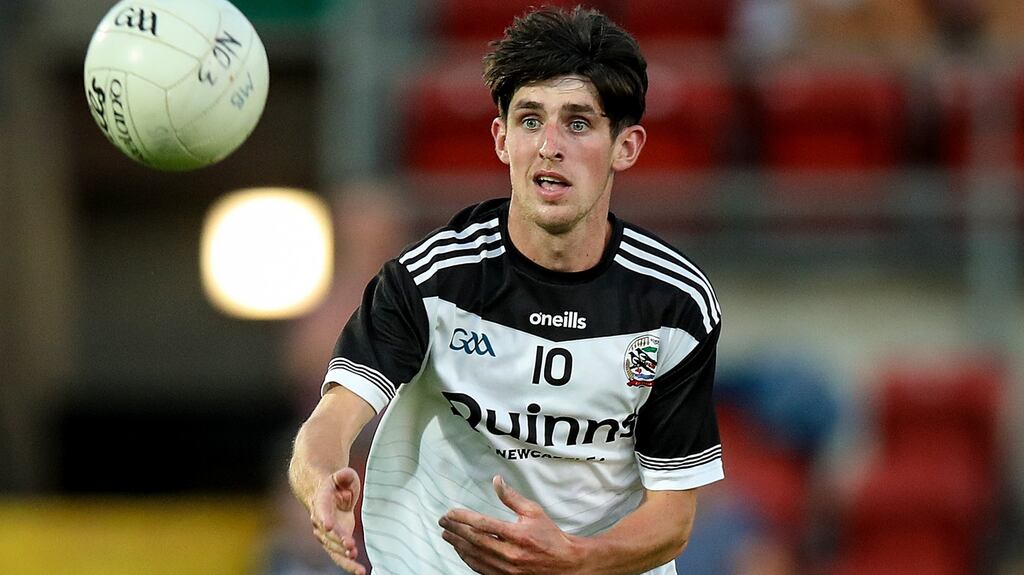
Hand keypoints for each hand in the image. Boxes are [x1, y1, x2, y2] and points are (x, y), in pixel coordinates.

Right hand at [310, 467, 365, 574]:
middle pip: (327, 532)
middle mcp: (319, 519)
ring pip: (332, 547)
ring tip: (355, 559)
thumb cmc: (337, 484)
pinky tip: (360, 572)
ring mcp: (325, 533)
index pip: (321, 509)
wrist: (323, 493)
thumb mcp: (342, 475)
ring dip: (343, 555)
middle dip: (338, 540)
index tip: (328, 526)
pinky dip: (348, 564)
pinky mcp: (334, 542)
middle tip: (350, 546)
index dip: (324, 517)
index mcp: (321, 500)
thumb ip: (344, 475)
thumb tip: (344, 476)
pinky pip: (339, 556)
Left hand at [439, 475, 582, 574]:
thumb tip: (497, 481)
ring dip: (457, 544)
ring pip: (474, 556)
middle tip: (442, 521)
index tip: (450, 512)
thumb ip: (512, 498)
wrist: (565, 564)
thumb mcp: (534, 512)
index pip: (483, 524)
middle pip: (474, 540)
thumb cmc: (550, 537)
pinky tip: (461, 551)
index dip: (463, 518)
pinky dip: (468, 559)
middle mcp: (510, 553)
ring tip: (447, 534)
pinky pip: (480, 569)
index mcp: (517, 535)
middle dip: (455, 530)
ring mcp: (507, 569)